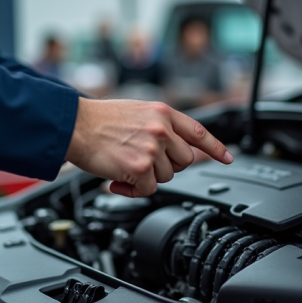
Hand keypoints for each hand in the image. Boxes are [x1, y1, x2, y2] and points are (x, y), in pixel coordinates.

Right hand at [65, 98, 232, 196]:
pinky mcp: (140, 168)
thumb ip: (160, 126)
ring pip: (167, 177)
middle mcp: (161, 129)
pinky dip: (133, 190)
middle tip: (143, 162)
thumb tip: (176, 148)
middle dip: (167, 166)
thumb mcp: (138, 112)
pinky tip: (117, 179)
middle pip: (184, 161)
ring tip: (125, 166)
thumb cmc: (99, 120)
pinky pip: (148, 190)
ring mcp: (152, 148)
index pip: (199, 132)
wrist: (73, 126)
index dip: (216, 147)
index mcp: (163, 113)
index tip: (228, 158)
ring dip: (147, 177)